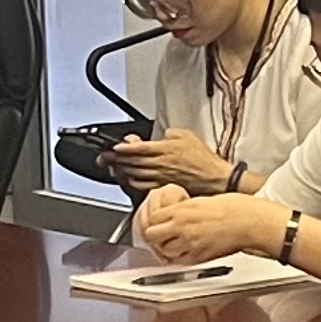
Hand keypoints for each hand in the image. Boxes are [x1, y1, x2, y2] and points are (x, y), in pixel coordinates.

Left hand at [108, 129, 237, 196]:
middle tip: (105, 158)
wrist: (215, 178)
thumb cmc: (203, 159)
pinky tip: (128, 180)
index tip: (114, 147)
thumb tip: (159, 136)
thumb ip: (169, 133)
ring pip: (134, 175)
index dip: (123, 148)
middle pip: (131, 162)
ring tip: (113, 168)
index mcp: (164, 149)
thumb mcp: (186, 136)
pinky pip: (142, 186)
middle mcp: (160, 164)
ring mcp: (160, 177)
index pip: (137, 148)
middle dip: (115, 160)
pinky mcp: (163, 187)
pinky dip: (132, 183)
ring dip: (121, 171)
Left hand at [138, 187, 257, 263]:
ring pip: (164, 251)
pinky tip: (187, 252)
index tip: (159, 222)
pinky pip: (181, 261)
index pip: (152, 216)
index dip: (154, 220)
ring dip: (166, 249)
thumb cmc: (236, 208)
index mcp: (183, 209)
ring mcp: (190, 243)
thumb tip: (177, 212)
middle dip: (154, 236)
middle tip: (162, 236)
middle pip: (151, 235)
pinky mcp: (200, 256)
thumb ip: (186, 208)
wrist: (251, 221)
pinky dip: (181, 258)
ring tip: (175, 245)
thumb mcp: (204, 200)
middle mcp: (182, 226)